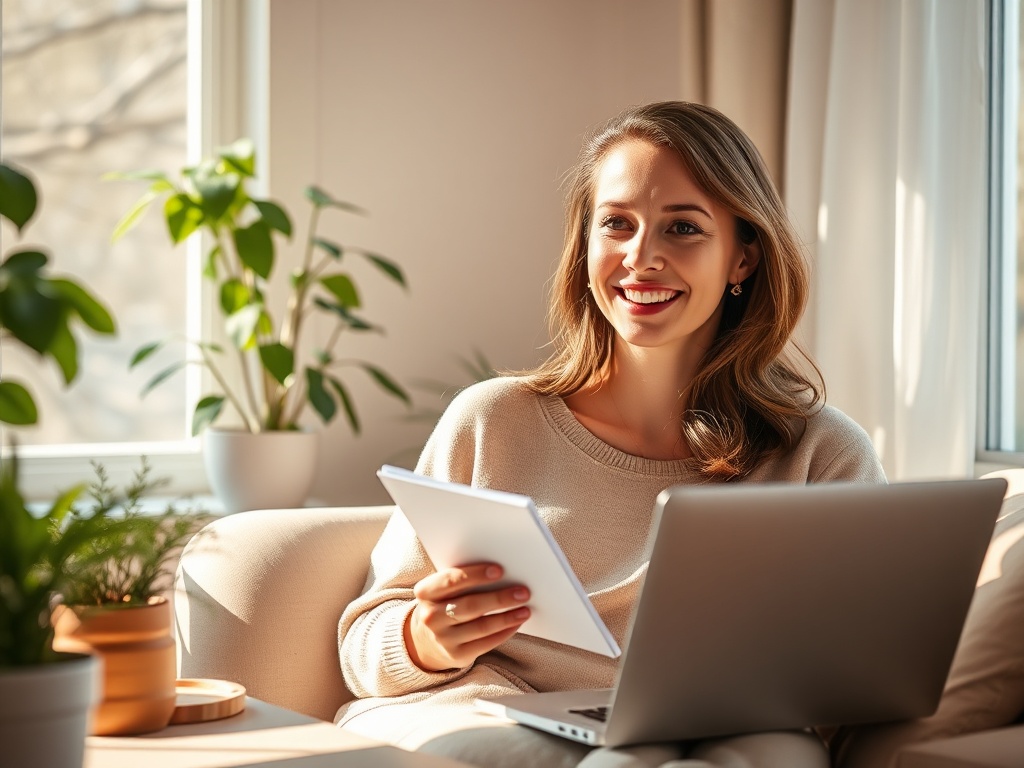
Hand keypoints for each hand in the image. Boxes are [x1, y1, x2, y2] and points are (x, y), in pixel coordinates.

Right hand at [404, 563, 530, 671]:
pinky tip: (516, 623)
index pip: (451, 580)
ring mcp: (443, 638)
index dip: (476, 575)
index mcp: (425, 592)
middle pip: (471, 605)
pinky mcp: (456, 655)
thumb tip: (502, 574)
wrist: (426, 639)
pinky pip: (486, 643)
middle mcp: (431, 617)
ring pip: (482, 626)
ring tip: (525, 609)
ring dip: (508, 617)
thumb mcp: (442, 590)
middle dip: (500, 598)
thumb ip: (463, 581)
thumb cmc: (444, 604)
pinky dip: (505, 632)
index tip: (500, 571)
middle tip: (523, 592)